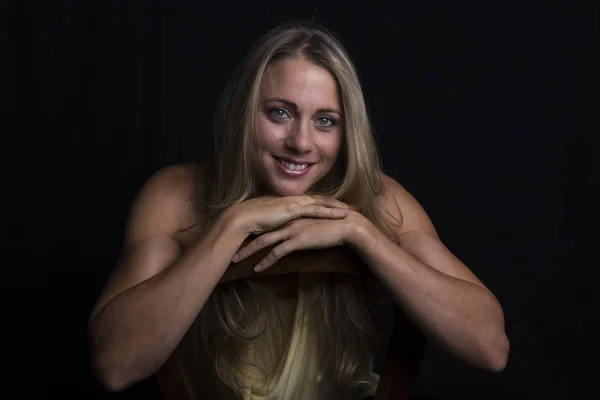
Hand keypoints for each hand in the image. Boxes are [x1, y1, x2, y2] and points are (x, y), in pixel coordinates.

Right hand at [229, 195, 350, 235]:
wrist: (242, 218)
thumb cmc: (252, 221)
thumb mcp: (269, 220)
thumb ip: (279, 221)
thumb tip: (284, 227)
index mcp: (289, 201)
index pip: (311, 201)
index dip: (325, 203)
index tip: (338, 205)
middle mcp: (294, 199)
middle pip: (320, 199)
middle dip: (336, 202)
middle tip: (352, 205)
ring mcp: (294, 203)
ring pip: (322, 203)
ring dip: (338, 206)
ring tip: (353, 210)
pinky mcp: (293, 210)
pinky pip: (317, 210)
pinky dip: (331, 211)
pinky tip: (343, 214)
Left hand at [232, 210, 359, 271]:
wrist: (346, 226)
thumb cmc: (332, 226)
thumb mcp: (312, 224)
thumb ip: (301, 227)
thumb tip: (293, 234)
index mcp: (290, 216)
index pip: (266, 224)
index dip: (252, 232)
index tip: (240, 238)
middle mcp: (287, 221)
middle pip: (260, 231)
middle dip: (244, 241)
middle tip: (231, 250)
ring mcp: (291, 230)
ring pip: (264, 242)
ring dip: (249, 252)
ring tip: (237, 260)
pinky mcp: (297, 240)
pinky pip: (277, 252)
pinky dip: (266, 261)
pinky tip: (258, 269)